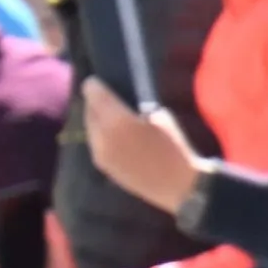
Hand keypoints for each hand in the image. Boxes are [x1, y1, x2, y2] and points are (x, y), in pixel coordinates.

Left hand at [83, 80, 205, 214]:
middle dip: (96, 102)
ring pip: (90, 128)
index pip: (92, 91)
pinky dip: (102, 136)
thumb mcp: (160, 116)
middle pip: (88, 109)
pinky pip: (96, 143)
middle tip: (108, 98)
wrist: (178, 186)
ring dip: (98, 120)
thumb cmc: (175, 147)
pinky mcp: (103, 166)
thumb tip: (124, 101)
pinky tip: (116, 137)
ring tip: (112, 118)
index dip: (96, 84)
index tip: (101, 81)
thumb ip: (136, 106)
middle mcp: (101, 135)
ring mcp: (99, 153)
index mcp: (116, 120)